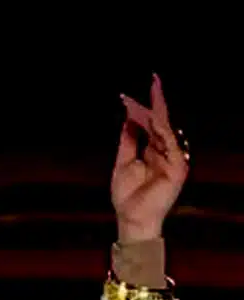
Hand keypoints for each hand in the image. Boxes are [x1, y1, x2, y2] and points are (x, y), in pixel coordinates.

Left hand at [112, 74, 188, 241]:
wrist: (131, 218)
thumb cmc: (126, 197)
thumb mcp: (122, 163)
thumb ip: (127, 142)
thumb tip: (128, 120)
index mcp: (153, 151)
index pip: (152, 124)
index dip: (145, 108)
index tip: (134, 95)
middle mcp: (165, 152)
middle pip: (162, 122)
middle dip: (156, 103)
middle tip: (153, 81)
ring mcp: (173, 159)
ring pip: (166, 130)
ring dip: (155, 115)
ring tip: (145, 101)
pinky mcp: (177, 168)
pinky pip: (170, 145)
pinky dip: (162, 132)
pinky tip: (153, 120)